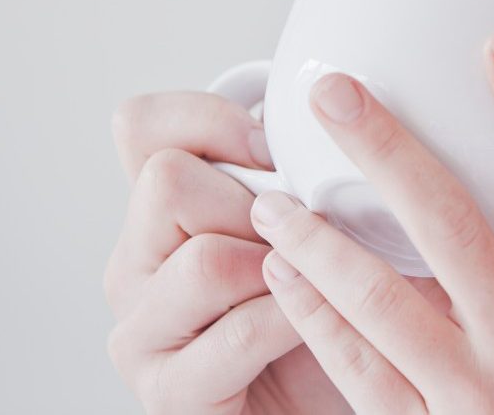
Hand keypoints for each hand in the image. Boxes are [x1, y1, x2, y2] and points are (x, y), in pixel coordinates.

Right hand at [103, 92, 389, 413]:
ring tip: (312, 286)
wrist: (327, 405)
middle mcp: (135, 264)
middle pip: (168, 180)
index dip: (209, 119)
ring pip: (204, 258)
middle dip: (256, 203)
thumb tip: (358, 109)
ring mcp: (141, 329)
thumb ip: (305, 171)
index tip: (274, 147)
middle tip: (299, 239)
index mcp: (158, 213)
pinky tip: (316, 325)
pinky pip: (236, 329)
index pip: (139, 125)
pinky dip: (293, 320)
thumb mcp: (317, 225)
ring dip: (280, 267)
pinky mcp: (166, 389)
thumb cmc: (325, 314)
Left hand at [249, 30, 493, 413]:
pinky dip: (312, 313)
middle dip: (389, 149)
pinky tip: (281, 272)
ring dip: (316, 238)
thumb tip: (473, 190)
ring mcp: (482, 397)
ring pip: (386, 297)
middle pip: (460, 225)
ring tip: (269, 195)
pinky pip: (356, 365)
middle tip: (332, 90)